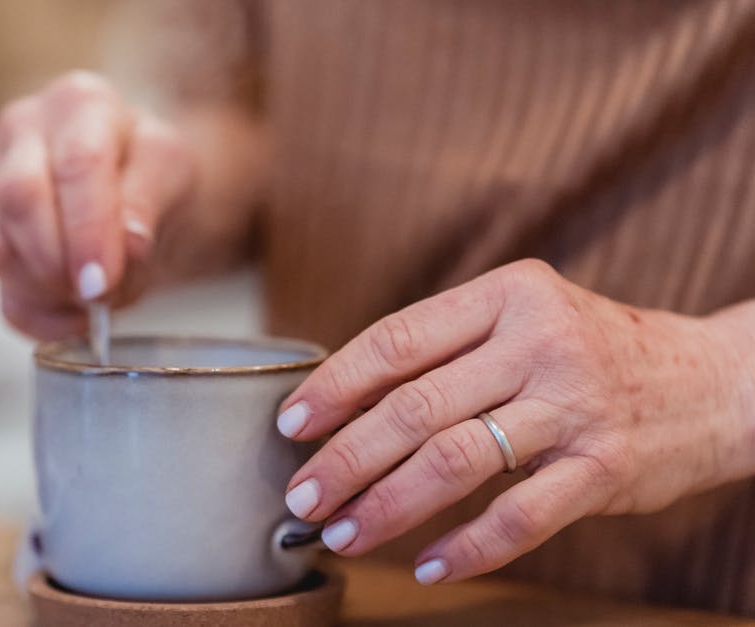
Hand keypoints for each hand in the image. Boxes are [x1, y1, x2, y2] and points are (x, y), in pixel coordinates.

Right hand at [0, 71, 192, 338]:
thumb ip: (150, 201)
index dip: (88, 228)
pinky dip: (41, 316)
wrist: (135, 185)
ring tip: (97, 296)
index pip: (77, 164)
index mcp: (77, 103)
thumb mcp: (171, 170)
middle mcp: (22, 132)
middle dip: (59, 261)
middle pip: (20, 201)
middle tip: (98, 294)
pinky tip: (76, 315)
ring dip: (50, 290)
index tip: (102, 280)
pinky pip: (2, 291)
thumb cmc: (150, 169)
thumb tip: (129, 246)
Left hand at [276, 259, 752, 583]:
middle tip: (304, 494)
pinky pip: (521, 516)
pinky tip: (426, 564)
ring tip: (344, 531)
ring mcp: (575, 405)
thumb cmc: (592, 352)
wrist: (713, 383)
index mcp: (507, 295)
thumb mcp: (524, 320)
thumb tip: (344, 401)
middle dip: (346, 457)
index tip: (292, 422)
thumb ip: (447, 349)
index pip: (398, 339)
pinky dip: (467, 547)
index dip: (336, 384)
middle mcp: (540, 342)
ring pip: (456, 460)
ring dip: (388, 503)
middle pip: (415, 406)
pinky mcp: (605, 467)